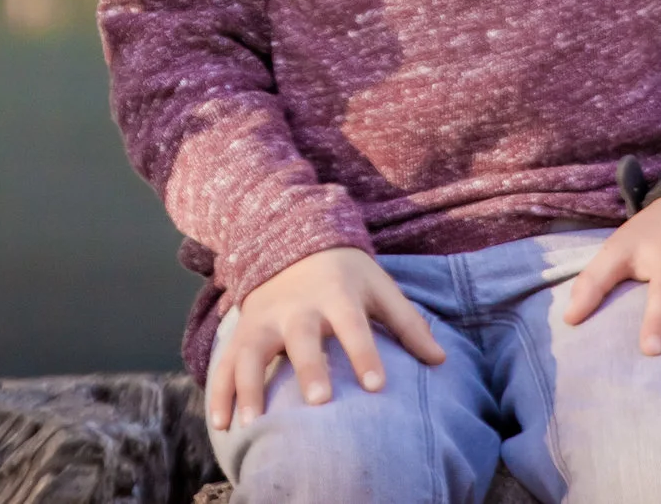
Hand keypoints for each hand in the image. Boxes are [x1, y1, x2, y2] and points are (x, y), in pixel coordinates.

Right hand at [208, 247, 446, 432]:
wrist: (288, 238)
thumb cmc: (345, 274)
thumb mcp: (379, 287)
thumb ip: (407, 324)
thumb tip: (440, 361)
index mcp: (336, 295)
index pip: (353, 326)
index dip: (365, 354)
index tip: (377, 385)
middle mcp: (297, 308)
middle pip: (302, 338)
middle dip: (309, 368)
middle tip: (320, 401)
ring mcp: (264, 320)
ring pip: (253, 353)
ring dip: (250, 386)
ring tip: (252, 422)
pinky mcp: (243, 331)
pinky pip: (226, 363)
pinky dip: (220, 392)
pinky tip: (221, 423)